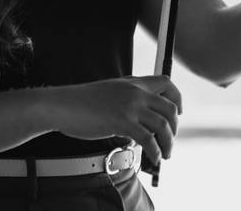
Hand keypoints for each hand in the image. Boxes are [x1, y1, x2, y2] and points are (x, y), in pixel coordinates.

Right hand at [52, 75, 181, 166]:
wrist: (63, 105)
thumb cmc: (82, 102)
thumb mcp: (111, 92)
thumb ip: (129, 101)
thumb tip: (141, 123)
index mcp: (133, 82)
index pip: (166, 83)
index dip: (177, 99)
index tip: (177, 113)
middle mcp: (135, 92)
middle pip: (170, 107)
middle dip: (175, 128)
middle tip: (170, 139)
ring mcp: (129, 106)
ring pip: (163, 125)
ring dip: (168, 143)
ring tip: (165, 154)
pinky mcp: (122, 121)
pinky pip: (148, 139)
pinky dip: (155, 151)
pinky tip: (153, 157)